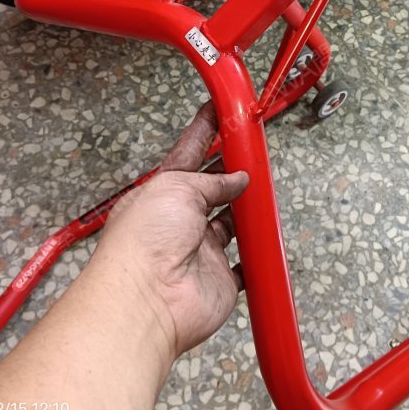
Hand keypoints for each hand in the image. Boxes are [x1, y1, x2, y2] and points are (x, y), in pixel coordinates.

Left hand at [93, 103, 248, 357]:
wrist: (148, 298)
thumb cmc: (144, 242)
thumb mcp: (176, 188)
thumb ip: (211, 181)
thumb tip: (236, 178)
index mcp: (162, 194)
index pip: (188, 154)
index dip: (205, 131)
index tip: (219, 111)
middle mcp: (180, 221)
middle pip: (213, 190)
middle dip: (232, 171)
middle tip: (253, 152)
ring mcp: (201, 250)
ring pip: (231, 223)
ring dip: (247, 209)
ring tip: (265, 190)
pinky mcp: (220, 277)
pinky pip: (245, 265)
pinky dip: (256, 255)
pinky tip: (265, 241)